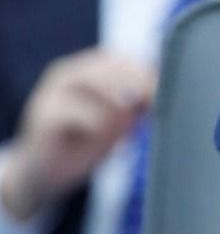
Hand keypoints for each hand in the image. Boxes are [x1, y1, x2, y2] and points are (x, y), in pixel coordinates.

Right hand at [0, 49, 155, 219]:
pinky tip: (101, 138)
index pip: (121, 59)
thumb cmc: (86, 143)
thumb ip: (137, 105)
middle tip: (150, 107)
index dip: (145, 74)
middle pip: (109, 65)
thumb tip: (160, 94)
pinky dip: (97, 124)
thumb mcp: (119, 122)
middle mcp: (68, 73)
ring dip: (117, 101)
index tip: (162, 94)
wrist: (47, 174)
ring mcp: (52, 91)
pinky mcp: (44, 114)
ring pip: (94, 81)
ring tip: (127, 123)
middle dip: (136, 84)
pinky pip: (78, 112)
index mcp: (87, 70)